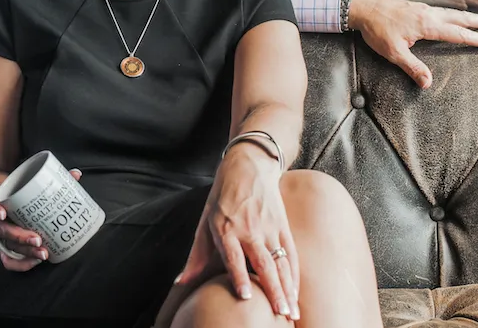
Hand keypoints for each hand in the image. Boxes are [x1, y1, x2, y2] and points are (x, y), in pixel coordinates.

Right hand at [0, 169, 82, 271]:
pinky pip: (8, 260)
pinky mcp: (7, 246)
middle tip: (37, 239)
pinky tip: (36, 261)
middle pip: (3, 230)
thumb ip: (50, 179)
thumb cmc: (20, 192)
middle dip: (20, 236)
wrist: (7, 202)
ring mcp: (2, 234)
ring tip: (43, 253)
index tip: (2, 213)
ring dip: (26, 251)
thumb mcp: (28, 183)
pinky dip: (21, 264)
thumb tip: (75, 174)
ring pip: (8, 246)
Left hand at [157, 149, 298, 325]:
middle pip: (263, 263)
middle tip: (279, 313)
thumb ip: (197, 254)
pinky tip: (295, 292)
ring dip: (287, 288)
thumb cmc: (223, 196)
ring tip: (291, 312)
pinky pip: (291, 253)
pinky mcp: (283, 225)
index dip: (239, 276)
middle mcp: (249, 229)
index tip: (246, 296)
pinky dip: (294, 274)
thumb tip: (181, 282)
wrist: (250, 165)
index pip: (234, 256)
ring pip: (281, 262)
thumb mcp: (205, 220)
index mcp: (226, 228)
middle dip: (273, 290)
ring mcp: (269, 227)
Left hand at [348, 0, 477, 88]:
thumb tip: (427, 83)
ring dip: (470, 16)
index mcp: (427, 25)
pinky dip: (455, 13)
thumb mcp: (393, 52)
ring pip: (453, 12)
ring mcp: (423, 8)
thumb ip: (412, 67)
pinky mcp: (417, 6)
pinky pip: (443, 9)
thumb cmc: (376, 30)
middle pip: (462, 18)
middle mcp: (429, 13)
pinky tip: (455, 16)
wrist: (362, 9)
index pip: (459, 34)